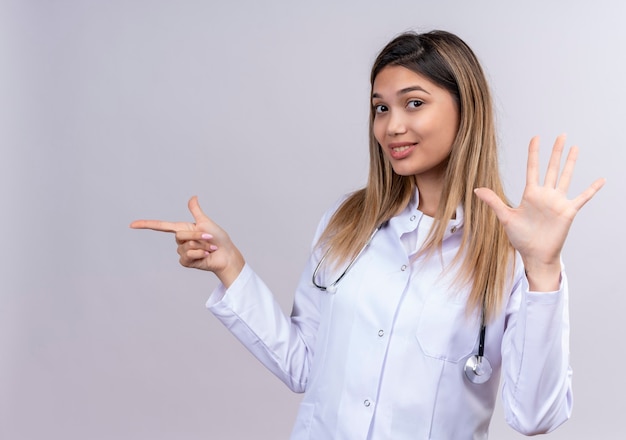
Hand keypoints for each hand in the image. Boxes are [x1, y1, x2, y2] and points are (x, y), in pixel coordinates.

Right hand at [130, 196, 244, 287]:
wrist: (226, 254)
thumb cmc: (218, 238)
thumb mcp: (206, 222)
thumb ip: (196, 211)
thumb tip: (193, 197)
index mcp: (183, 228)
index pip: (160, 226)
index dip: (146, 225)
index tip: (132, 224)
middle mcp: (180, 240)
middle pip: (180, 235)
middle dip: (197, 236)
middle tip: (210, 238)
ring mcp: (182, 252)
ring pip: (185, 246)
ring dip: (201, 246)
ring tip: (210, 248)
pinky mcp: (186, 262)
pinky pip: (187, 256)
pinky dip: (199, 255)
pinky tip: (205, 256)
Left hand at [474, 134, 604, 290]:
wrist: (535, 254)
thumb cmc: (520, 238)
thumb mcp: (505, 217)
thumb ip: (494, 202)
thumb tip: (476, 189)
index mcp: (530, 194)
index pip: (532, 168)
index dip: (534, 153)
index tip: (536, 137)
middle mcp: (545, 195)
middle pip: (552, 168)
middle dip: (556, 152)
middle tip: (562, 135)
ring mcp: (558, 202)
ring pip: (566, 177)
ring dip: (571, 163)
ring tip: (576, 147)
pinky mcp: (568, 212)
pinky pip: (583, 198)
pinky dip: (592, 189)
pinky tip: (601, 180)